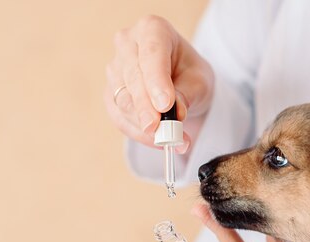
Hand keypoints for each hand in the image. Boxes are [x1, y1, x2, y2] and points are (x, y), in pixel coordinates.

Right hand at [105, 15, 213, 151]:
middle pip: (133, 79)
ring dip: (146, 127)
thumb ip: (186, 94)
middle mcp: (127, 44)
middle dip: (148, 109)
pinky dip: (140, 134)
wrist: (180, 83)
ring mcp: (115, 69)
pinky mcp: (111, 95)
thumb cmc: (189, 74)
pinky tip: (158, 142)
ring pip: (123, 101)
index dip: (156, 81)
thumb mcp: (199, 81)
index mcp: (152, 30)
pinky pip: (120, 118)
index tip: (165, 105)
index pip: (151, 54)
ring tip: (173, 142)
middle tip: (164, 132)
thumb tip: (175, 114)